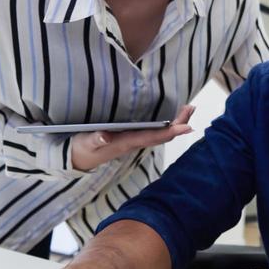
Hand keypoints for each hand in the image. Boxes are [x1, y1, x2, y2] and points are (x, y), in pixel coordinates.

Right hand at [70, 105, 194, 171]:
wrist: (77, 160)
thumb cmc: (83, 149)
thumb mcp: (86, 144)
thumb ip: (95, 139)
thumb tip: (106, 135)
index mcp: (126, 142)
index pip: (152, 137)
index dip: (170, 131)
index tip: (186, 125)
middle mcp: (133, 142)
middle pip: (161, 135)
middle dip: (178, 123)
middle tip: (191, 108)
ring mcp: (133, 141)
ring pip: (159, 133)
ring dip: (175, 123)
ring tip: (187, 110)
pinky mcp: (130, 138)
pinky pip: (153, 132)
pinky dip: (165, 125)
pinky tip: (171, 119)